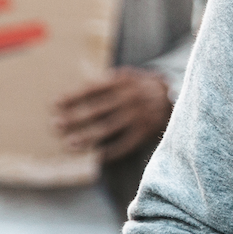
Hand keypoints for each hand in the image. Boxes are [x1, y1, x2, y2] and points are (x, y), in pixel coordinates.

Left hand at [54, 68, 172, 160]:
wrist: (178, 95)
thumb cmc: (142, 87)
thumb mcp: (128, 77)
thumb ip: (106, 83)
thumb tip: (74, 95)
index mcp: (125, 80)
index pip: (93, 88)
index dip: (73, 96)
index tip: (55, 104)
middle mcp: (132, 97)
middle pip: (98, 109)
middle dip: (75, 118)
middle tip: (56, 125)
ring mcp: (140, 115)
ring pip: (108, 128)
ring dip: (88, 136)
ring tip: (70, 143)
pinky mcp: (147, 130)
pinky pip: (125, 144)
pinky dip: (110, 151)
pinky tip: (96, 156)